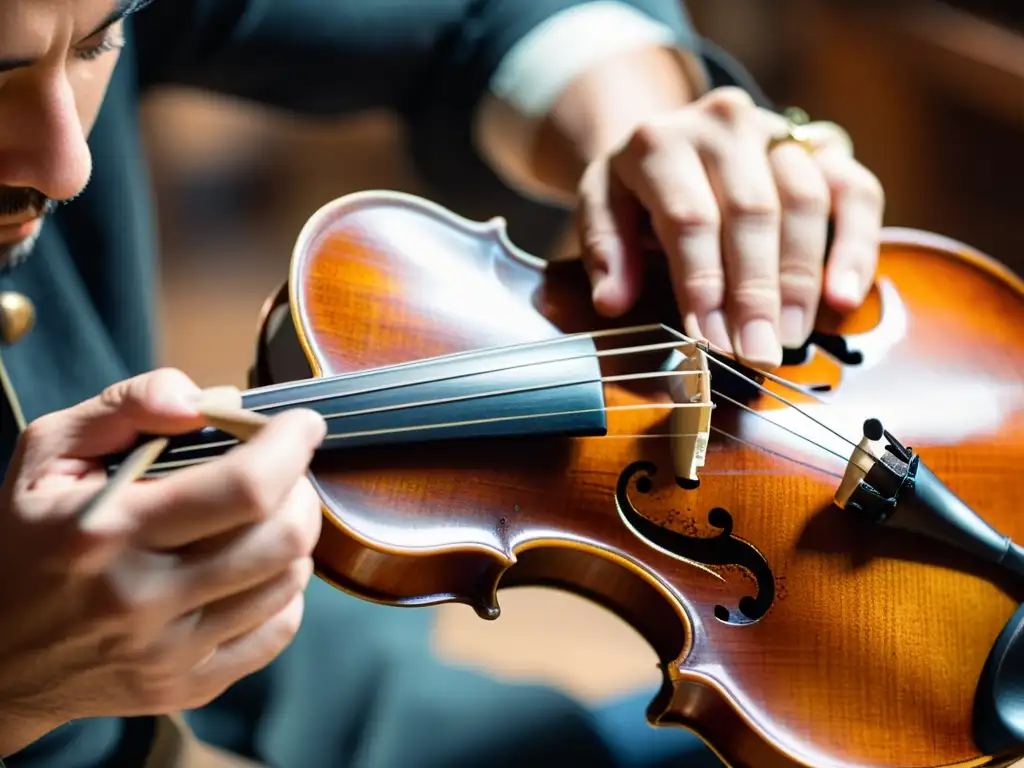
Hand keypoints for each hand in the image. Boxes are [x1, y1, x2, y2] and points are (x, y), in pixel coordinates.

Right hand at [0, 368, 324, 754]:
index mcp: (107, 531)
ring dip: (294, 537)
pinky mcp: (186, 687)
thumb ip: (127, 406)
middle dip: (301, 490)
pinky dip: (283, 590)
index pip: (244, 488)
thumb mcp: (49, 453)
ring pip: (289, 582)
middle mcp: (141, 600)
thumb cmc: (29, 536)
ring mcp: (167, 653)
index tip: (302, 424)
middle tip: (285, 473)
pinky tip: (252, 569)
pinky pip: (278, 630)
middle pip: (282, 538)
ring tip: (263, 518)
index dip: (290, 447)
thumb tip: (205, 401)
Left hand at [576, 86, 884, 368]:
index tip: (711, 340)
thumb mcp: (600, 206)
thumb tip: (612, 301)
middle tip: (758, 354)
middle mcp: (724, 124)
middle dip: (755, 292)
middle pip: (751, 212)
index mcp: (661, 142)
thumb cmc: (634, 187)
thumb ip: (605, 249)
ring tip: (791, 338)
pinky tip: (845, 298)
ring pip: (804, 202)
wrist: (673, 137)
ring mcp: (778, 132)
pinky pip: (855, 192)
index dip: (703, 282)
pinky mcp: (822, 147)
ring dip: (800, 279)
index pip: (690, 218)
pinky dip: (856, 246)